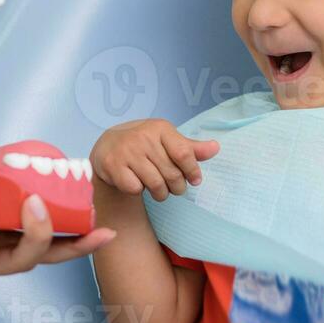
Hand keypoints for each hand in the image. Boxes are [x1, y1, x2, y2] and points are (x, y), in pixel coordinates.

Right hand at [89, 119, 219, 200]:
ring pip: (155, 184)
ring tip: (160, 191)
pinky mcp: (112, 166)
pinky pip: (136, 189)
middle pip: (172, 173)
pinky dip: (140, 192)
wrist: (107, 146)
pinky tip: (137, 184)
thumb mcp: (166, 141)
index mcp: (159, 128)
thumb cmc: (143, 144)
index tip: (195, 180)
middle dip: (177, 187)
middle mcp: (142, 137)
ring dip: (161, 194)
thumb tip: (216, 148)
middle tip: (175, 189)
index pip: (184, 153)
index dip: (192, 171)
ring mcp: (126, 152)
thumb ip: (190, 148)